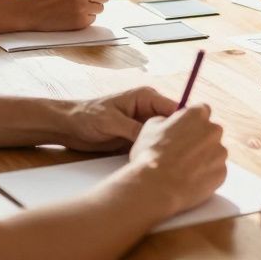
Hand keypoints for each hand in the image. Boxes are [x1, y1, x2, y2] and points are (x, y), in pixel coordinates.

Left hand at [54, 86, 177, 151]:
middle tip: (184, 156)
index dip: (186, 123)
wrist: (68, 127)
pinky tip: (159, 163)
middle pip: (174, 123)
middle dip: (179, 138)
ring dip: (167, 147)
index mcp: (146, 97)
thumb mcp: (112, 122)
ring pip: (165, 136)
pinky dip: (156, 153)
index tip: (193, 139)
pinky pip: (152, 145)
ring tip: (174, 162)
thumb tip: (156, 139)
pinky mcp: (137, 137)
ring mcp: (143, 124)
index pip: (175, 108)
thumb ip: (135, 129)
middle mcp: (148, 110)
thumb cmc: (87, 117)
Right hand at [126, 104, 227, 215]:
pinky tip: (190, 180)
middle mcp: (214, 130)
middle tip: (183, 152)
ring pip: (214, 153)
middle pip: (210, 132)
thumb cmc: (151, 155)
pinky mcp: (222, 172)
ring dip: (204, 158)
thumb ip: (166, 120)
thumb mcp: (150, 127)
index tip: (185, 130)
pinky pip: (215, 171)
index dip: (192, 121)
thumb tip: (169, 123)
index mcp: (197, 114)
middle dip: (200, 140)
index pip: (202, 111)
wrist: (157, 186)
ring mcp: (220, 152)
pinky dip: (206, 175)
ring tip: (184, 170)